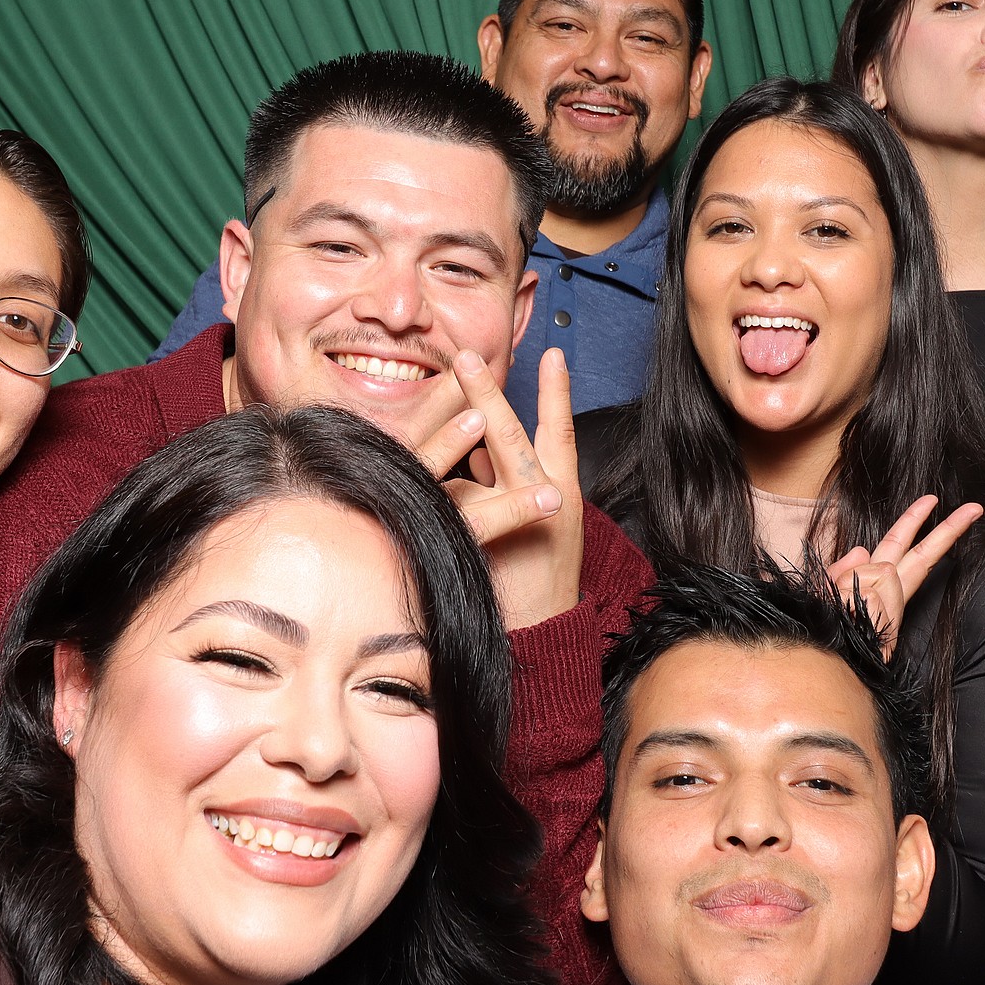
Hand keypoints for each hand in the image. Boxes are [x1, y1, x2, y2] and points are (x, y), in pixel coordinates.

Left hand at [416, 348, 581, 630]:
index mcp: (561, 489)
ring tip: (425, 464)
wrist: (541, 630)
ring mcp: (510, 523)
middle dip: (484, 395)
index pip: (560, 430)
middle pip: (507, 438)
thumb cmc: (536, 571)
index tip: (554, 355)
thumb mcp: (535, 517)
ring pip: (463, 479)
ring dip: (443, 470)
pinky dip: (432, 509)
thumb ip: (507, 480)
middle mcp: (541, 499)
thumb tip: (475, 444)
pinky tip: (423, 520)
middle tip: (464, 358)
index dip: (557, 393)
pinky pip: (444, 511)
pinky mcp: (480, 543)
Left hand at [825, 495, 982, 658]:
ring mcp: (889, 610)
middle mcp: (889, 596)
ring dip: (853, 584)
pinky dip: (849, 600)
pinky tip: (850, 618)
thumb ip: (841, 569)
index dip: (916, 522)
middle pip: (921, 555)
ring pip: (883, 571)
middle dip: (947, 530)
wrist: (822, 664)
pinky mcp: (885, 622)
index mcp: (876, 585)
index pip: (901, 547)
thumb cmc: (823, 630)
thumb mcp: (823, 592)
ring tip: (843, 609)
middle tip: (974, 507)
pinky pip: (867, 594)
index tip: (934, 501)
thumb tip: (861, 549)